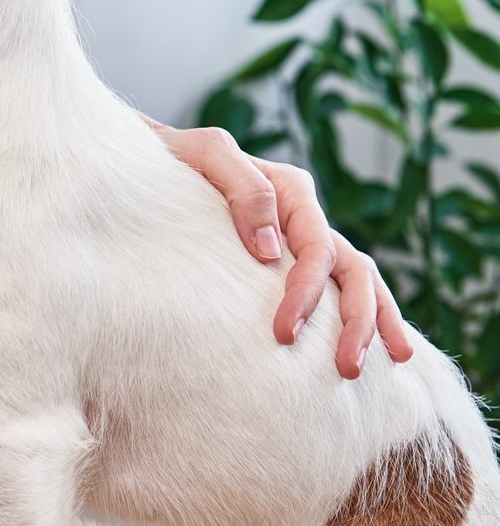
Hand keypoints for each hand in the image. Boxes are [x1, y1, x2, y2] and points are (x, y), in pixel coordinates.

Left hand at [146, 119, 413, 378]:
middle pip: (351, 269)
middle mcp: (303, 217)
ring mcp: (300, 240)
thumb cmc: (176, 159)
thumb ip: (246, 190)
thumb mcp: (209, 155)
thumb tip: (272, 250)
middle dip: (356, 321)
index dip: (307, 292)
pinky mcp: (287, 262)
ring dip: (370, 326)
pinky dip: (364, 317)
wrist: (147, 167)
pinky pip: (338, 289)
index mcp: (291, 190)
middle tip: (346, 369)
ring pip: (357, 281)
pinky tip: (377, 354)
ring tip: (361, 370)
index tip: (283, 334)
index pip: (317, 248)